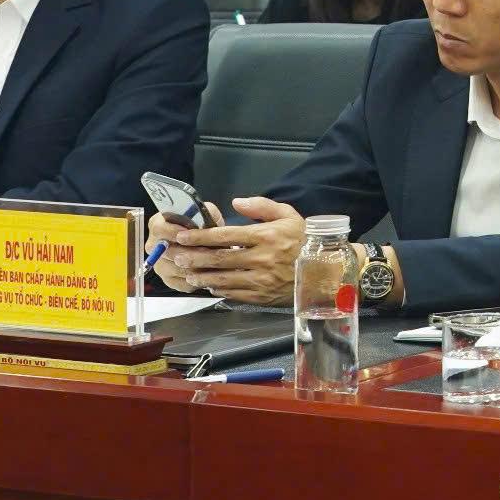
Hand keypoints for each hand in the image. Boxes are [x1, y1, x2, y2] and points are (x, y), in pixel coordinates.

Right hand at [143, 208, 211, 295]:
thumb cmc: (204, 226)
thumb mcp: (206, 213)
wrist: (208, 242)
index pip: (159, 229)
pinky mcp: (169, 280)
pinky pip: (181, 283)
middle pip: (166, 252)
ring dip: (194, 266)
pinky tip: (207, 272)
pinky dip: (196, 279)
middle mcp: (154, 246)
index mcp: (158, 225)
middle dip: (188, 252)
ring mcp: (160, 265)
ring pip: (175, 269)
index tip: (189, 233)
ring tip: (211, 262)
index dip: (173, 231)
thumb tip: (203, 221)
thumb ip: (204, 213)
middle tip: (206, 251)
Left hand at [157, 197, 306, 306]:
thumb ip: (262, 206)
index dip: (201, 236)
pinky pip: (232, 293)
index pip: (226, 235)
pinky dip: (217, 289)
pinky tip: (208, 284)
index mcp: (266, 236)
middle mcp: (260, 259)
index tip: (183, 236)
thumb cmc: (304, 240)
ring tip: (185, 272)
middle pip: (218, 258)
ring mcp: (259, 280)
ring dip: (200, 275)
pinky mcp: (260, 297)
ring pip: (221, 278)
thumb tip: (236, 202)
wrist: (324, 271)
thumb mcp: (289, 215)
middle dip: (193, 257)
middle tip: (175, 255)